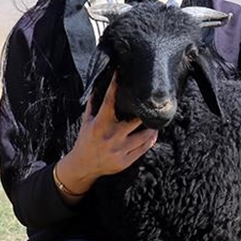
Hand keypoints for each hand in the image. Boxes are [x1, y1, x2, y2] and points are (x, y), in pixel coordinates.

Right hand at [55, 75, 157, 199]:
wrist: (83, 166)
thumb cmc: (85, 141)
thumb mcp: (86, 122)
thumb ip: (92, 105)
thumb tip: (97, 87)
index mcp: (100, 124)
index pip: (109, 101)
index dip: (115, 86)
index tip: (121, 74)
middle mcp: (111, 136)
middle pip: (136, 120)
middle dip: (146, 112)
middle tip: (154, 103)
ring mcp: (119, 150)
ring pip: (144, 136)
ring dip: (152, 128)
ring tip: (157, 120)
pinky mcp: (125, 161)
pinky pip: (143, 149)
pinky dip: (150, 141)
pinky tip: (153, 134)